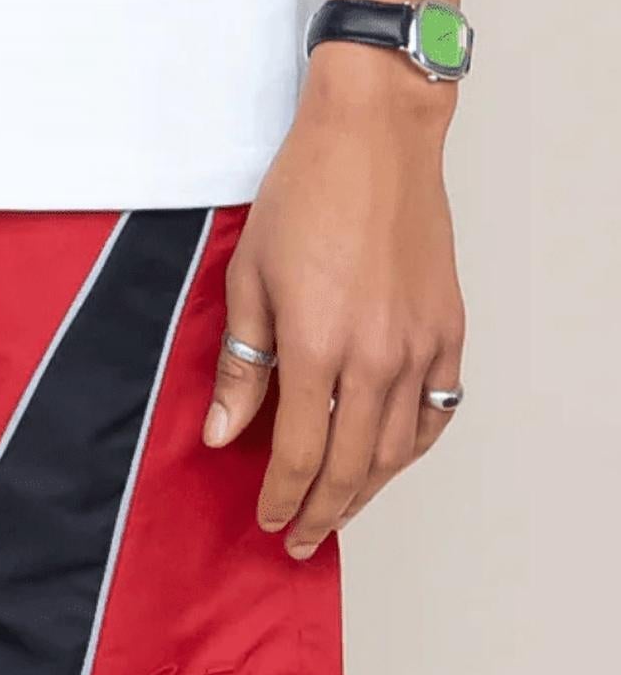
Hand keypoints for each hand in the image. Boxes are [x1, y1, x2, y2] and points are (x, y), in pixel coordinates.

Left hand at [204, 48, 465, 556]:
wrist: (374, 134)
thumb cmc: (306, 193)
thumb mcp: (249, 280)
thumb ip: (242, 367)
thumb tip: (225, 434)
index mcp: (318, 347)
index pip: (300, 455)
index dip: (282, 498)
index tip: (268, 520)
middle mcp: (377, 356)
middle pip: (350, 467)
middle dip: (321, 513)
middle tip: (301, 540)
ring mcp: (420, 345)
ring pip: (397, 449)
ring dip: (367, 491)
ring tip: (340, 511)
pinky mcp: (448, 327)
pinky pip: (437, 409)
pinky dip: (414, 445)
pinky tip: (391, 460)